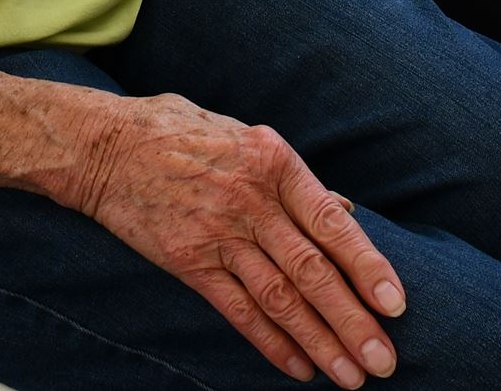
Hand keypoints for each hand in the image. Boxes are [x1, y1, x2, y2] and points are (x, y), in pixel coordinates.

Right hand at [67, 92, 404, 385]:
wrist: (105, 146)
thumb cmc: (182, 134)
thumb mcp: (245, 137)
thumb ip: (293, 178)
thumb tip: (341, 211)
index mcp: (274, 161)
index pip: (332, 223)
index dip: (367, 266)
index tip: (395, 305)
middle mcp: (250, 200)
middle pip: (311, 271)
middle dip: (352, 321)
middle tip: (384, 361)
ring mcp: (218, 234)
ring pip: (280, 299)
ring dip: (319, 342)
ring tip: (350, 375)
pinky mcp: (188, 261)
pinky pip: (238, 310)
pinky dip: (271, 342)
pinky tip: (298, 368)